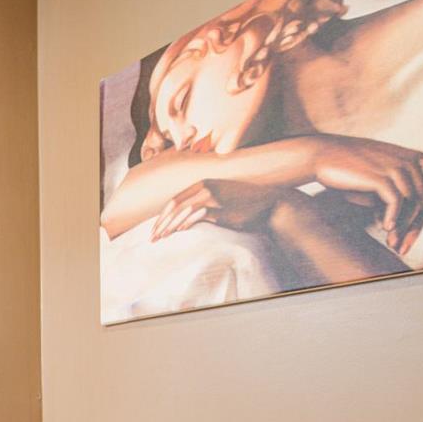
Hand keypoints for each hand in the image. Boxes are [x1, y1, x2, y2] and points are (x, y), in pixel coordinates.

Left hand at [151, 180, 300, 240]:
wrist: (270, 205)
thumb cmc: (245, 207)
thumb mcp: (220, 202)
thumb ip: (202, 207)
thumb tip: (183, 222)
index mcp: (203, 184)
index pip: (175, 200)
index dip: (162, 215)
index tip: (154, 229)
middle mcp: (206, 186)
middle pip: (174, 205)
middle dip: (160, 222)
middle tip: (152, 237)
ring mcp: (213, 196)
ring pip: (182, 210)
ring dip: (169, 225)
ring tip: (161, 238)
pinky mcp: (221, 207)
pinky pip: (197, 215)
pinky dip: (185, 223)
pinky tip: (179, 232)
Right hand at [305, 135, 422, 254]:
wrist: (323, 156)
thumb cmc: (350, 169)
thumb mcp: (380, 175)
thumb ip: (398, 190)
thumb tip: (405, 221)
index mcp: (415, 157)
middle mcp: (411, 160)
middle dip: (417, 226)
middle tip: (405, 246)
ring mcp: (397, 167)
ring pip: (412, 204)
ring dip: (403, 228)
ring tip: (392, 243)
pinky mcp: (382, 176)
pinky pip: (397, 202)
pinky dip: (393, 218)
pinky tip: (385, 228)